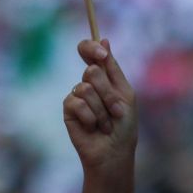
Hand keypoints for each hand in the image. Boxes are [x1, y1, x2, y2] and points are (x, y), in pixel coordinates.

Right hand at [63, 38, 137, 175]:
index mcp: (104, 75)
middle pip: (91, 71)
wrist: (114, 153)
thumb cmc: (124, 126)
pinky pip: (76, 103)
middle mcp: (88, 82)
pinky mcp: (68, 109)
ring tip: (106, 124)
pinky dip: (90, 117)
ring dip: (102, 110)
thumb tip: (104, 39)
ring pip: (86, 88)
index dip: (91, 48)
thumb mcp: (125, 94)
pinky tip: (93, 128)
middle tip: (116, 112)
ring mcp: (77, 95)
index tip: (101, 54)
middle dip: (108, 93)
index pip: (89, 50)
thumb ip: (112, 68)